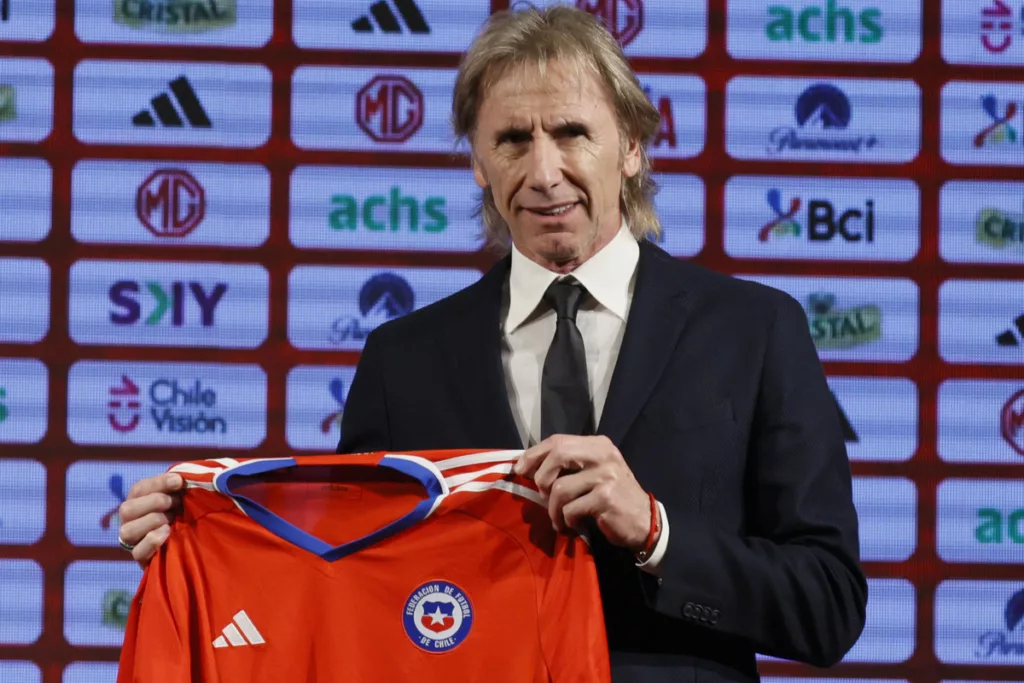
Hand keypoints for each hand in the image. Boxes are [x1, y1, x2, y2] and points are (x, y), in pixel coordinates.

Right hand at [117, 472, 183, 566]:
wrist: (190, 545)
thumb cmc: (184, 513)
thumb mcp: (182, 497)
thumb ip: (179, 485)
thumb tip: (184, 475)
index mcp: (137, 500)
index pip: (139, 488)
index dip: (159, 483)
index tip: (179, 481)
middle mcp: (130, 520)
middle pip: (127, 509)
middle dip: (154, 502)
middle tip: (175, 503)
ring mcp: (132, 541)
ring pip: (128, 531)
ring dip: (153, 521)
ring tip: (171, 519)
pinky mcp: (141, 558)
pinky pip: (137, 552)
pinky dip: (152, 541)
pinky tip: (167, 532)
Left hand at [512, 434, 654, 552]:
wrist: (645, 522)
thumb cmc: (612, 497)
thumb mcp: (593, 473)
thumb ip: (567, 466)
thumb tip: (526, 466)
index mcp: (598, 444)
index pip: (558, 440)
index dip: (534, 454)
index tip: (520, 468)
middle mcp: (603, 455)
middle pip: (558, 454)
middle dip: (541, 477)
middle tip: (541, 495)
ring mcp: (606, 476)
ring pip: (560, 488)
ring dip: (553, 510)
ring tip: (560, 519)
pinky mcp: (606, 499)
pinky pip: (571, 510)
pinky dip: (567, 521)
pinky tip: (574, 526)